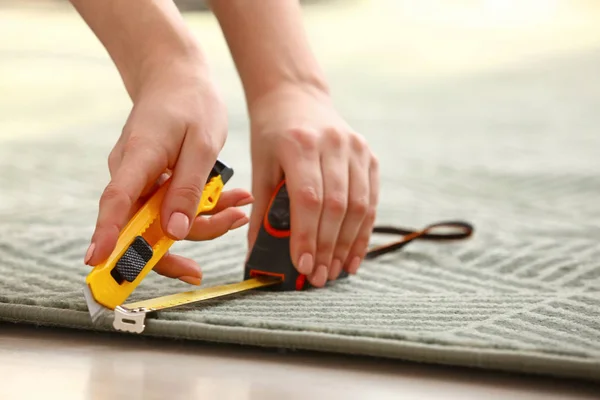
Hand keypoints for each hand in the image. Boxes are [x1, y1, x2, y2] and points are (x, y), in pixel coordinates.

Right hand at [84, 59, 249, 284]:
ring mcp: (139, 180)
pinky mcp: (151, 183)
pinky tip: (229, 199)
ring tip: (239, 204)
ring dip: (205, 219)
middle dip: (193, 234)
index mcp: (138, 158)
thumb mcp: (202, 144)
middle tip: (232, 221)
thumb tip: (174, 233)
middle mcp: (130, 174)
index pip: (117, 203)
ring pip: (165, 219)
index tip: (98, 262)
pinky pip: (172, 206)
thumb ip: (188, 189)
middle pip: (147, 225)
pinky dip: (201, 207)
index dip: (107, 235)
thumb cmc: (190, 103)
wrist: (176, 77)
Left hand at [247, 84, 378, 286]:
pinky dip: (363, 231)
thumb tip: (257, 256)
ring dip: (348, 244)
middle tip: (319, 277)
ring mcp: (356, 148)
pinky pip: (371, 199)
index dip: (307, 236)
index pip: (309, 198)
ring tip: (336, 272)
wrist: (296, 96)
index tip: (302, 266)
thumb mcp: (260, 166)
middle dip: (328, 247)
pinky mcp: (369, 155)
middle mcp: (333, 143)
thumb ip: (261, 210)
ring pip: (359, 206)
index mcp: (300, 144)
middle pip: (337, 206)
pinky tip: (354, 255)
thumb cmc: (271, 134)